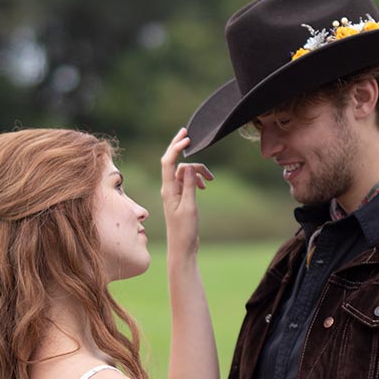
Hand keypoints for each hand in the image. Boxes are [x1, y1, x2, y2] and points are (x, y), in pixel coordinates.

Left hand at [161, 128, 213, 253]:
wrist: (182, 247)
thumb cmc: (184, 230)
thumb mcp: (189, 207)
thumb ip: (189, 186)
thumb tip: (189, 166)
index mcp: (168, 189)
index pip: (168, 162)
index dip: (176, 147)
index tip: (188, 138)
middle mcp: (169, 188)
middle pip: (172, 161)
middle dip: (179, 146)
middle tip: (187, 132)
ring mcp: (174, 192)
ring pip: (184, 171)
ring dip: (197, 170)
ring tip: (210, 180)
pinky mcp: (180, 197)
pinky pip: (187, 180)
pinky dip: (197, 178)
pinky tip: (205, 185)